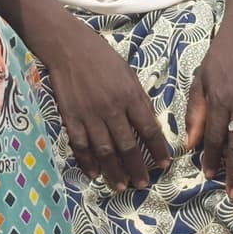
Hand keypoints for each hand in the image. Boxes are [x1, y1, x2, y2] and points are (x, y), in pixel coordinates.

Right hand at [41, 17, 171, 191]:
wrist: (68, 47)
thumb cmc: (102, 57)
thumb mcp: (128, 73)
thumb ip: (139, 99)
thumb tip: (149, 125)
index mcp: (130, 96)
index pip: (148, 129)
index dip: (158, 149)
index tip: (164, 164)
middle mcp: (112, 109)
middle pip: (128, 146)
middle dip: (137, 168)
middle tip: (143, 184)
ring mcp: (90, 115)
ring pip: (105, 151)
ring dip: (114, 171)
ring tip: (121, 186)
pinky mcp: (71, 117)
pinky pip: (81, 145)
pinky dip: (87, 162)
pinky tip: (94, 173)